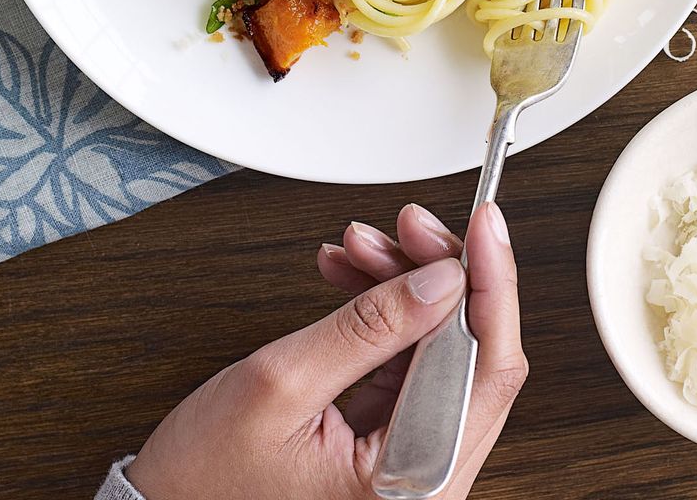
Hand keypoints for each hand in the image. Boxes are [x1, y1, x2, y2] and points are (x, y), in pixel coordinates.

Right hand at [126, 203, 525, 499]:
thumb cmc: (206, 481)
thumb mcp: (281, 384)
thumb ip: (367, 328)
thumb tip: (439, 279)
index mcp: (411, 484)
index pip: (486, 366)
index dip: (490, 281)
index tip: (481, 223)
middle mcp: (427, 483)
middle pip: (472, 353)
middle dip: (439, 274)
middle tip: (407, 226)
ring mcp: (412, 468)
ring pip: (441, 351)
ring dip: (406, 288)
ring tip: (362, 247)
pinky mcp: (391, 449)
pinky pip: (410, 366)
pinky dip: (387, 316)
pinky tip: (357, 279)